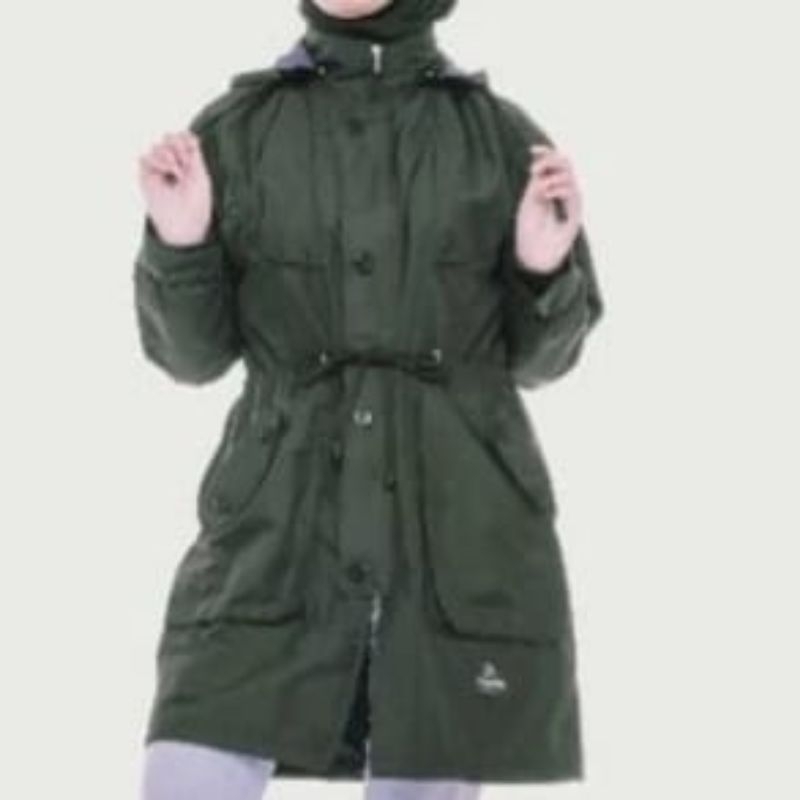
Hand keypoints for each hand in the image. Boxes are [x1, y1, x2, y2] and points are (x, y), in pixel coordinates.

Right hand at [138, 131, 212, 246]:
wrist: (185, 219)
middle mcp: (173, 164)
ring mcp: (159, 170)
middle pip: (168, 137)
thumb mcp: (200, 172)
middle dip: (177, 145)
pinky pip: (145, 157)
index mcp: (187, 163)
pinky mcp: (146, 176)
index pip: (181, 138)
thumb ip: (193, 152)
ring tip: (177, 172)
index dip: (184, 137)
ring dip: (169, 155)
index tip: (193, 144)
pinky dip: (157, 161)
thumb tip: (189, 135)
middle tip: (185, 162)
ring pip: (157, 146)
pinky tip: (166, 172)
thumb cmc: (197, 200)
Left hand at [514, 144, 582, 273]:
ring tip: (539, 189)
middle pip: (566, 163)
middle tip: (533, 171)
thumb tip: (539, 161)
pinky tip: (546, 194)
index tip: (532, 150)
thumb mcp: (530, 200)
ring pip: (569, 175)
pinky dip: (558, 188)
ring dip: (552, 177)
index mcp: (551, 186)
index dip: (546, 153)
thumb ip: (536, 182)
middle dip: (550, 161)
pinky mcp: (575, 213)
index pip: (555, 163)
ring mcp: (571, 201)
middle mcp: (564, 191)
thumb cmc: (529, 230)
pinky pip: (572, 192)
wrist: (534, 253)